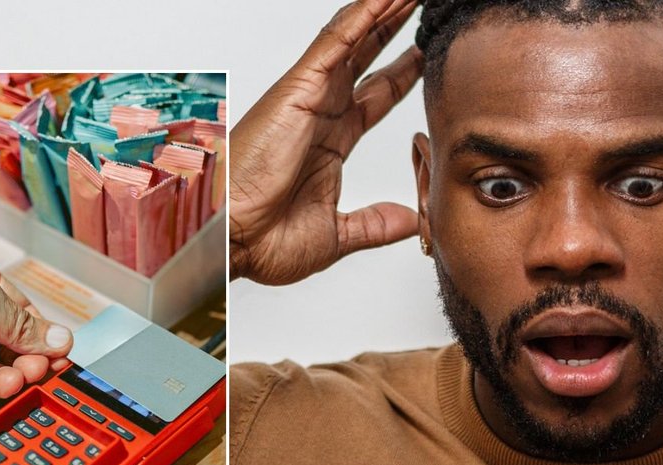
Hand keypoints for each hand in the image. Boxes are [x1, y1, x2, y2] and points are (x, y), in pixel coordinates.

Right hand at [230, 0, 422, 284]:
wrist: (235, 242)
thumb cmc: (265, 241)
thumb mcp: (338, 234)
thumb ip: (376, 224)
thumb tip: (410, 220)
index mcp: (330, 144)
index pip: (375, 98)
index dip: (402, 74)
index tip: (426, 57)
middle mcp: (321, 114)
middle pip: (368, 58)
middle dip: (396, 29)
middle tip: (423, 5)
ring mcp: (310, 97)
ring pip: (355, 38)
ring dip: (384, 11)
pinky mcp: (300, 88)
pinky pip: (336, 40)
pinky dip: (362, 15)